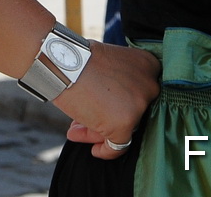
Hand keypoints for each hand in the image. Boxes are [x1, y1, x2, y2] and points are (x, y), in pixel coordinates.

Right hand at [57, 43, 161, 160]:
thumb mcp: (106, 66)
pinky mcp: (125, 124)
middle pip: (132, 112)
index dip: (118, 102)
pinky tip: (96, 150)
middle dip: (107, 117)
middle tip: (85, 122)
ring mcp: (139, 105)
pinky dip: (106, 150)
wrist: (61, 61)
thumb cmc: (77, 59)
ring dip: (100, 132)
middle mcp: (150, 86)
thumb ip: (115, 87)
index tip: (102, 107)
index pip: (138, 93)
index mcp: (148, 65)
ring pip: (125, 128)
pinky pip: (118, 146)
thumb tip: (108, 112)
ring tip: (77, 131)